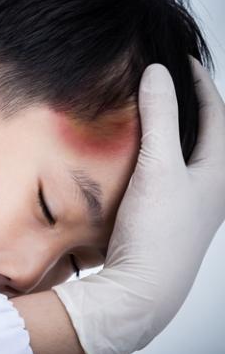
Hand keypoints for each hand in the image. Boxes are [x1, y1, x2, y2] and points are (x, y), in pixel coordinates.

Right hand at [53, 59, 224, 353]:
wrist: (142, 291)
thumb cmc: (159, 232)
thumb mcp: (158, 167)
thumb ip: (159, 119)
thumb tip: (157, 73)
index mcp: (220, 174)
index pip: (218, 117)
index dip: (201, 85)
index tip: (183, 62)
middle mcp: (212, 191)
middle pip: (209, 137)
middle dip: (193, 109)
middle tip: (172, 86)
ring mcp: (192, 208)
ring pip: (189, 159)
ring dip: (176, 135)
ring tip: (155, 116)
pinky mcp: (170, 221)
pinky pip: (171, 178)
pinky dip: (159, 159)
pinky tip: (138, 160)